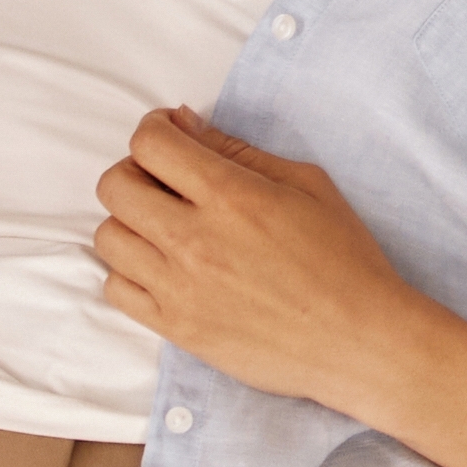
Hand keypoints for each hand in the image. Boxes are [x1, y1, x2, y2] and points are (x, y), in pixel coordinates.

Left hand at [93, 108, 442, 415]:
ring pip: (107, 237)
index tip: (174, 137)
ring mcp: (180, 288)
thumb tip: (185, 124)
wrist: (359, 341)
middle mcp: (195, 240)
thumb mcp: (306, 185)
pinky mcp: (176, 328)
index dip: (155, 128)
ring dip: (131, 222)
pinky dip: (130, 272)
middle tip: (167, 182)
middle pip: (115, 186)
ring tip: (166, 229)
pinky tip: (164, 268)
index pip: (149, 143)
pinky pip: (115, 289)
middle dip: (136, 171)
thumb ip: (239, 151)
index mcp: (232, 196)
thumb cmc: (344, 259)